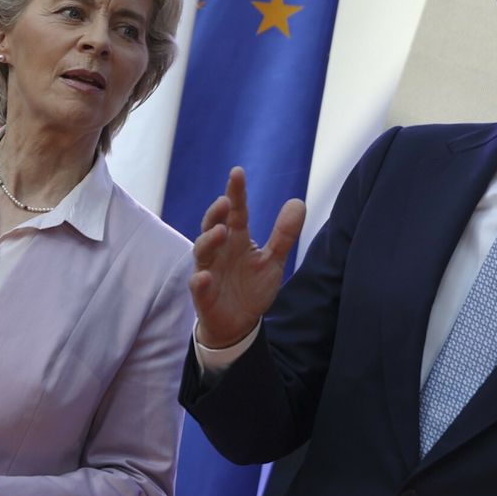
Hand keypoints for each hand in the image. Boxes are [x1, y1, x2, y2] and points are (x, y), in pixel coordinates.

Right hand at [190, 167, 305, 347]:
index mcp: (236, 239)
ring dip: (208, 240)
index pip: (236, 212)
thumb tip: (298, 202)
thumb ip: (283, 234)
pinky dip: (200, 281)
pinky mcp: (203, 295)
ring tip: (220, 231)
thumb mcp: (272, 260)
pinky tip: (204, 277)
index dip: (236, 192)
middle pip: (212, 226)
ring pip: (202, 251)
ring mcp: (208, 271)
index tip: (237, 172)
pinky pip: (198, 286)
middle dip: (216, 213)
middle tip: (226, 201)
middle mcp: (219, 251)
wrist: (239, 323)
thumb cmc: (251, 287)